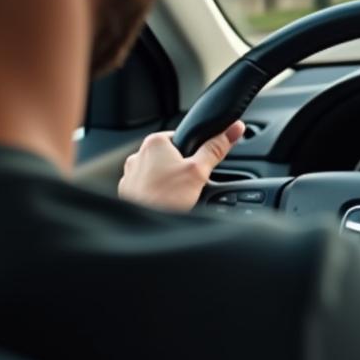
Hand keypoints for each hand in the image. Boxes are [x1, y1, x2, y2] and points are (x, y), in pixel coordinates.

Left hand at [118, 122, 244, 211]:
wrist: (144, 229)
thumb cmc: (165, 199)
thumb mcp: (199, 171)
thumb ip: (216, 149)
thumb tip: (233, 130)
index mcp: (155, 143)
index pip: (180, 137)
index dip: (192, 152)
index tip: (196, 166)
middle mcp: (138, 156)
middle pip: (168, 157)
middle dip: (180, 169)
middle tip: (188, 185)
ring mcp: (130, 175)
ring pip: (156, 174)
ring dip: (166, 182)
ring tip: (175, 197)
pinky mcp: (126, 192)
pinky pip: (145, 188)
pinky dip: (155, 194)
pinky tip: (163, 203)